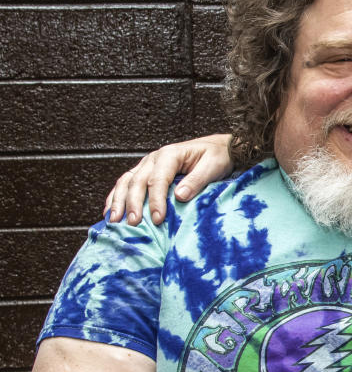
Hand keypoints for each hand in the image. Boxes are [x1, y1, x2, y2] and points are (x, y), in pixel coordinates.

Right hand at [104, 134, 233, 225]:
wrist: (220, 147)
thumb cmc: (217, 156)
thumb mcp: (213, 166)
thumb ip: (197, 180)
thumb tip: (179, 196)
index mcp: (171, 154)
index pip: (158, 179)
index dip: (156, 200)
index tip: (157, 219)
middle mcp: (155, 158)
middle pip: (137, 181)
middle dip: (133, 204)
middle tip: (133, 224)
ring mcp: (148, 164)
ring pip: (126, 181)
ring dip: (118, 201)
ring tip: (114, 221)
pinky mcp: (146, 172)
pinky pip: (126, 183)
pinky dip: (116, 197)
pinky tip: (111, 212)